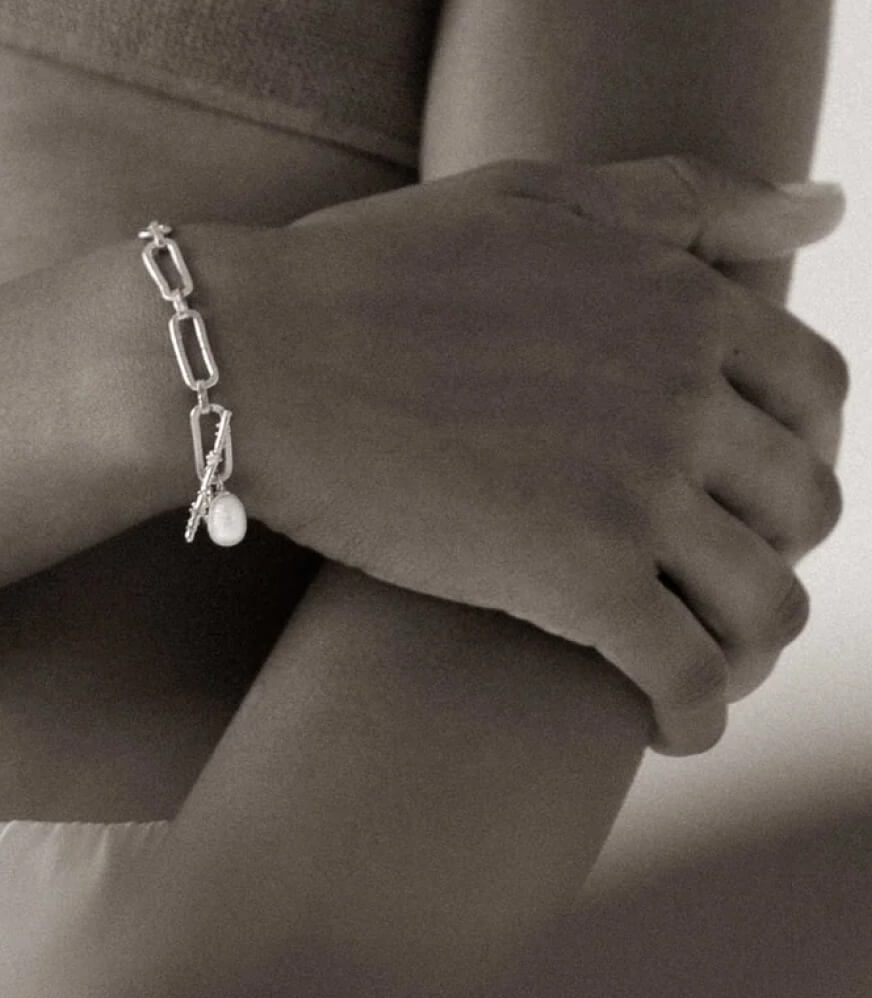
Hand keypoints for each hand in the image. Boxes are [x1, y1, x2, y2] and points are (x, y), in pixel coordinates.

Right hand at [200, 155, 847, 753]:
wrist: (253, 356)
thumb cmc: (366, 277)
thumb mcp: (537, 197)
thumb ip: (682, 202)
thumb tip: (824, 209)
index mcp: (683, 303)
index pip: (814, 395)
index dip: (796, 455)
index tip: (744, 495)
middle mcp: (684, 395)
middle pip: (801, 506)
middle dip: (773, 556)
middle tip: (712, 589)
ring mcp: (636, 490)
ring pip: (766, 603)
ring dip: (751, 650)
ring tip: (704, 669)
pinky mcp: (575, 580)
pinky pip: (686, 672)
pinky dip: (698, 714)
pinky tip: (671, 731)